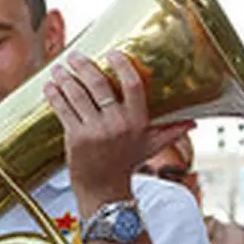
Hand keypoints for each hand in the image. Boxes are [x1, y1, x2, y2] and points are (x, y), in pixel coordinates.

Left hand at [43, 51, 194, 209]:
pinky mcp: (76, 138)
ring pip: (78, 95)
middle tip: (74, 55)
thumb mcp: (151, 146)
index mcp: (137, 121)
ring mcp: (95, 131)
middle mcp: (117, 124)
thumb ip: (171, 132)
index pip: (132, 84)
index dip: (121, 65)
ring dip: (65, 78)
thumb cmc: (126, 164)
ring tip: (58, 68)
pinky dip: (55, 96)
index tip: (111, 53)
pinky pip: (64, 110)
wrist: (104, 190)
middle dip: (84, 66)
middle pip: (99, 85)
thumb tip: (194, 123)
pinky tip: (49, 86)